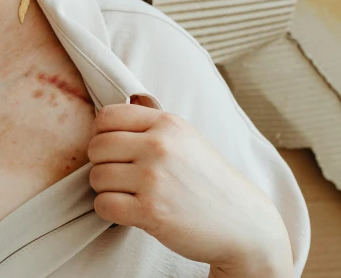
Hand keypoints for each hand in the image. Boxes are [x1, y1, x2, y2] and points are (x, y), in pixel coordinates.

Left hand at [87, 102, 292, 276]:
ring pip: (96, 177)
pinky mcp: (151, 211)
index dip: (102, 134)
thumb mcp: (185, 138)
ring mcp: (154, 179)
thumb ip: (149, 125)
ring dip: (105, 189)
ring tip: (128, 194)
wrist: (244, 224)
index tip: (114, 150)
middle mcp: (159, 146)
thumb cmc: (208, 181)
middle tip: (120, 176)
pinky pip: (103, 204)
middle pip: (96, 147)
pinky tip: (128, 211)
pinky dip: (109, 210)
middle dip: (101, 164)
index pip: (106, 117)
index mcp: (166, 124)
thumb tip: (105, 117)